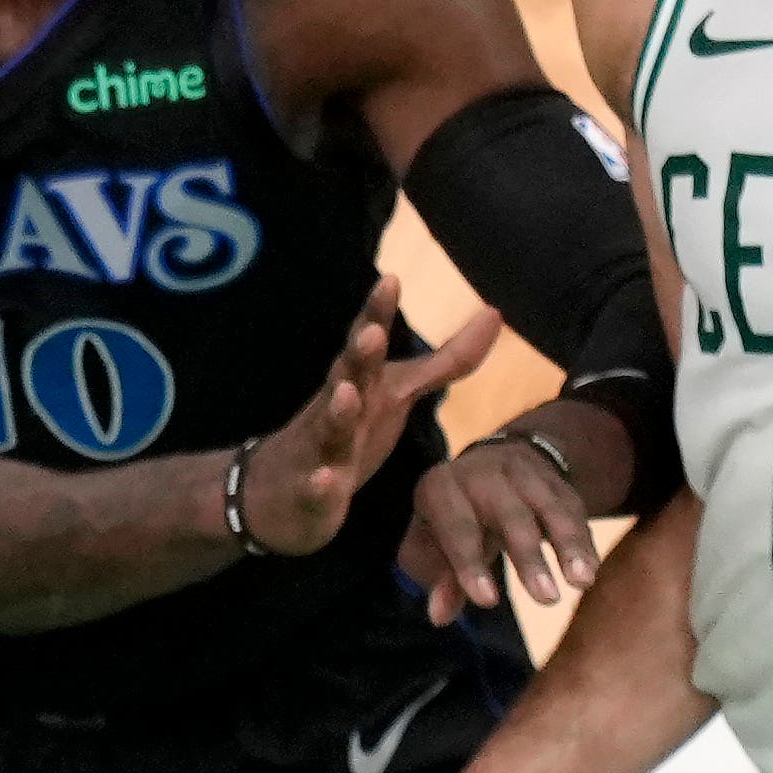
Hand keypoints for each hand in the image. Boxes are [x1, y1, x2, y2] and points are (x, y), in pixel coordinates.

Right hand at [244, 278, 496, 557]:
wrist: (278, 493)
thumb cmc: (347, 432)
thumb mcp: (396, 393)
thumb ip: (447, 360)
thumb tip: (494, 313)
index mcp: (358, 384)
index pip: (366, 343)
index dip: (377, 314)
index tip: (391, 278)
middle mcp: (336, 409)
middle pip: (346, 376)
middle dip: (358, 355)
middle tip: (371, 331)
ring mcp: (319, 451)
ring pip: (328, 430)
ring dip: (336, 412)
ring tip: (346, 393)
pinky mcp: (310, 494)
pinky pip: (315, 490)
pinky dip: (319, 484)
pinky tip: (325, 481)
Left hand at [401, 403, 609, 624]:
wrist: (488, 465)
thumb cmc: (453, 516)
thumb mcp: (433, 540)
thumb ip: (439, 576)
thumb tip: (439, 616)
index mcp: (442, 488)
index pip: (456, 528)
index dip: (469, 565)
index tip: (488, 600)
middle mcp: (484, 474)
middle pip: (510, 516)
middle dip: (529, 559)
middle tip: (547, 599)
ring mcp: (525, 474)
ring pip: (551, 509)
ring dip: (569, 546)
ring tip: (582, 582)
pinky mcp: (556, 482)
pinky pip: (574, 510)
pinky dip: (584, 541)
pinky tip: (591, 570)